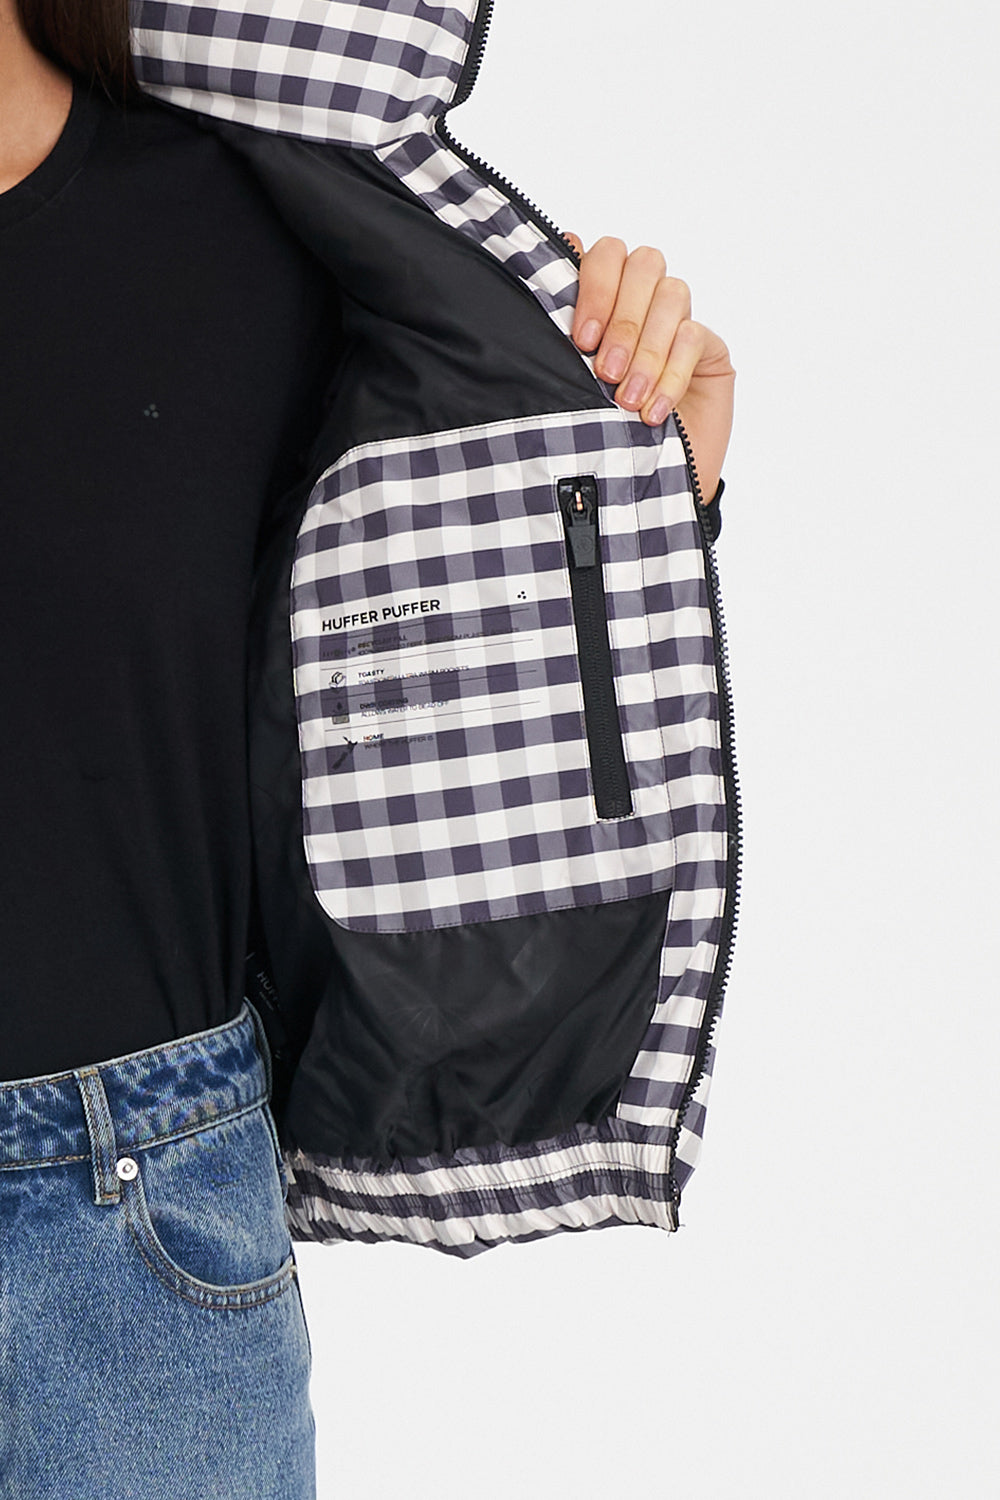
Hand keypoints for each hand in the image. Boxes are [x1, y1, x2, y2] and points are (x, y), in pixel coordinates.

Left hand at [563, 233, 734, 506]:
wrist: (642, 483)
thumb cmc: (599, 429)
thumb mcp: (572, 383)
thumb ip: (565, 332)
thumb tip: (551, 268)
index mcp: (605, 295)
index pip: (606, 254)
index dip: (595, 287)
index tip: (581, 339)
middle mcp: (642, 298)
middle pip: (644, 265)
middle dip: (623, 320)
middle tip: (605, 371)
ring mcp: (678, 320)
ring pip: (672, 297)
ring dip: (647, 350)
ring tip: (628, 399)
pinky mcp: (710, 348)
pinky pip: (695, 338)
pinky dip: (672, 374)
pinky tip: (654, 411)